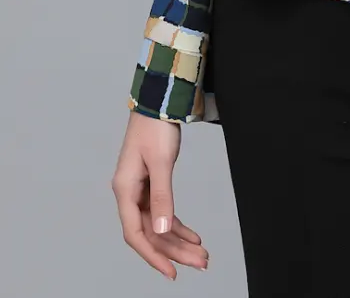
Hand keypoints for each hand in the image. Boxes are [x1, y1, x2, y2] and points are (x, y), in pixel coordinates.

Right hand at [111, 110, 209, 278]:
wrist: (158, 100)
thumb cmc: (155, 126)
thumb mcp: (161, 162)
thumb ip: (161, 197)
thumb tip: (160, 230)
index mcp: (125, 190)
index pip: (136, 234)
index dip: (153, 255)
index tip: (172, 272)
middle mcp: (129, 193)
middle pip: (150, 232)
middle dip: (174, 250)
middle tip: (201, 263)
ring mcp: (140, 189)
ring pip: (158, 224)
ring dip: (179, 240)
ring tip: (201, 254)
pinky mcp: (151, 183)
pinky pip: (162, 211)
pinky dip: (177, 224)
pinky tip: (192, 235)